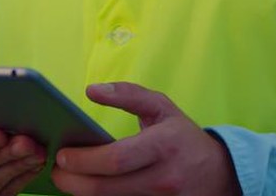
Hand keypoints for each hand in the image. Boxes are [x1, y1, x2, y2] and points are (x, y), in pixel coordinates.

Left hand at [51, 82, 240, 195]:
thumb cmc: (182, 136)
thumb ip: (127, 94)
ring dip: (84, 194)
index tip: (63, 155)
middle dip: (74, 183)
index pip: (117, 159)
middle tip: (57, 172)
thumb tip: (91, 90)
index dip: (85, 160)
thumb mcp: (161, 107)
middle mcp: (163, 178)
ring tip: (69, 180)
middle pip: (107, 188)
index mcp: (163, 145)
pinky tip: (89, 189)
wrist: (218, 174)